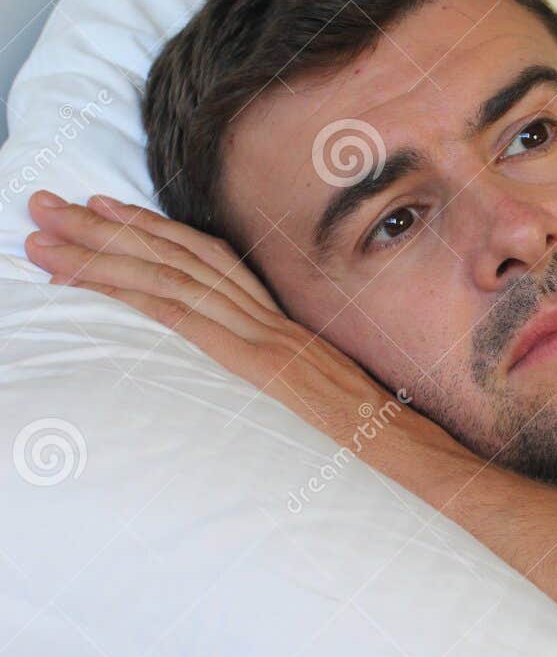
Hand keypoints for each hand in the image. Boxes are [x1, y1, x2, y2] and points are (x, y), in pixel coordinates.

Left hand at [24, 190, 420, 456]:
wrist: (414, 452)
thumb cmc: (380, 440)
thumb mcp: (332, 402)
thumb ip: (294, 381)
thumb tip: (268, 384)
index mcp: (285, 323)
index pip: (211, 261)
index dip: (154, 230)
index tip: (105, 208)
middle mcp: (271, 319)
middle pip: (179, 256)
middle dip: (105, 228)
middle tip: (44, 204)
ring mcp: (265, 338)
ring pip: (170, 278)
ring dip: (98, 253)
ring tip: (41, 237)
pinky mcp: (256, 363)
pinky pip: (184, 318)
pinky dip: (130, 292)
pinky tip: (85, 280)